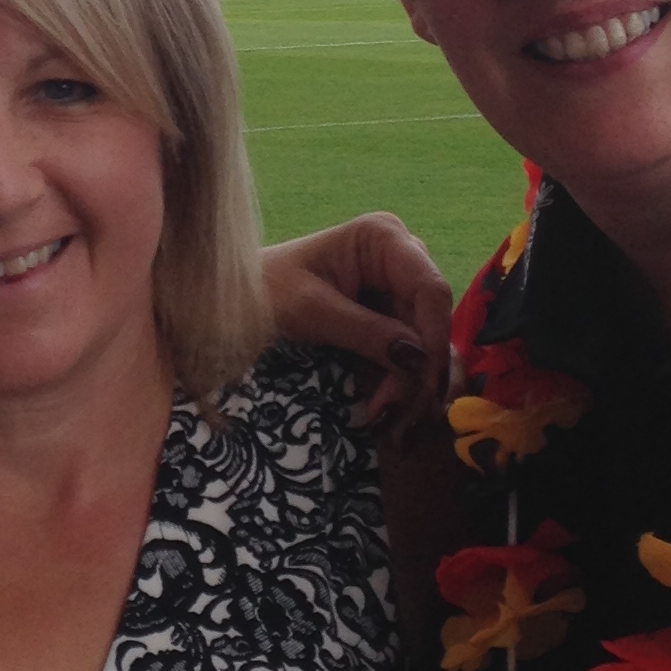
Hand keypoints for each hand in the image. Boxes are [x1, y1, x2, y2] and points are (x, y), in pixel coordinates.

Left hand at [260, 214, 451, 435]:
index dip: (435, 339)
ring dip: (414, 391)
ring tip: (392, 432)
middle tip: (395, 425)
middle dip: (420, 376)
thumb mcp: (311, 311)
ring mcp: (397, 289)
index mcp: (383, 238)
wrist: (235, 299)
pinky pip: (409, 356)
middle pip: (431, 323)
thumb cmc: (263, 289)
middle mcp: (401, 258)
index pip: (430, 290)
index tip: (424, 387)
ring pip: (426, 345)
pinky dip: (401, 388)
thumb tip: (420, 359)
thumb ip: (367, 332)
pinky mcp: (390, 318)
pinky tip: (388, 419)